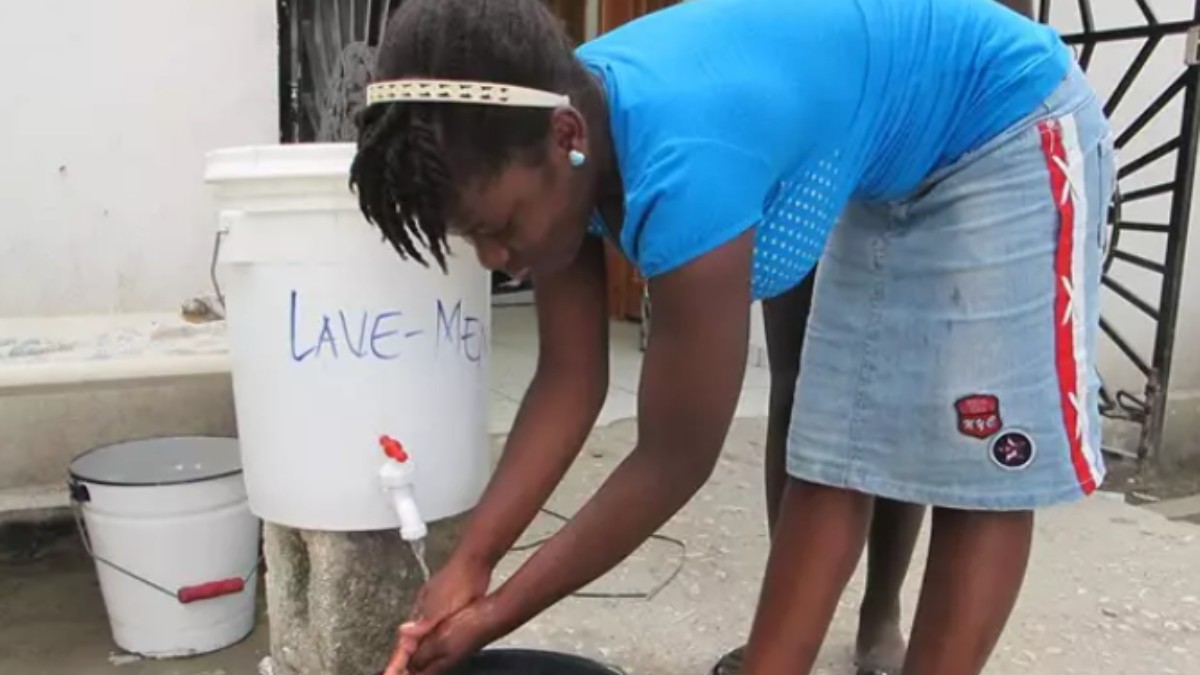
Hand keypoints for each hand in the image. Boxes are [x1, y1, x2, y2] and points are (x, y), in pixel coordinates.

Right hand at [383, 555, 490, 674]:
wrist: (473, 562)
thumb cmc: (457, 581)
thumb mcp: (440, 606)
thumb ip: (422, 622)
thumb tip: (402, 632)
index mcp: (419, 614)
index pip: (404, 644)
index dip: (397, 661)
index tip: (390, 674)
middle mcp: (423, 614)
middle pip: (409, 642)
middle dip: (402, 658)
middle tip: (396, 673)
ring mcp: (434, 610)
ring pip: (420, 636)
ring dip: (415, 651)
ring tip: (412, 665)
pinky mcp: (447, 607)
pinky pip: (433, 631)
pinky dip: (430, 642)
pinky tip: (435, 644)